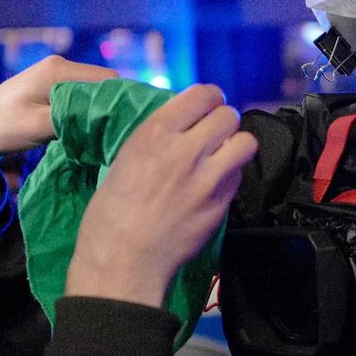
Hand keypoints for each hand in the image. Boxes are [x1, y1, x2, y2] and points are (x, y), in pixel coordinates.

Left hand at [0, 55, 117, 197]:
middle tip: (114, 134)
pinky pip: (82, 97)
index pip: (107, 80)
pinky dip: (87, 112)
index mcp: (58, 70)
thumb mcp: (38, 127)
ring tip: (100, 134)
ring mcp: (57, 76)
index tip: (124, 126)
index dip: (119, 102)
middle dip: (110, 107)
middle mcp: (60, 67)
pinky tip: (85, 130)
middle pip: (104, 84)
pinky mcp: (53, 88)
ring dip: (97, 111)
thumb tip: (104, 121)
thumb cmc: (1, 127)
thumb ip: (71, 120)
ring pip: (93, 92)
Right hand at [67, 84, 257, 308]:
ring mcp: (207, 178)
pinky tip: (215, 184)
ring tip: (223, 155)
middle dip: (224, 121)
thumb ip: (157, 140)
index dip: (210, 99)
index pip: (202, 94)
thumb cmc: (110, 216)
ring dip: (236, 145)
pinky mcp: (220, 203)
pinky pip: (238, 175)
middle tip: (216, 133)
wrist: (123, 261)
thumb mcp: (125, 160)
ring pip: (245, 142)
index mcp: (154, 134)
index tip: (208, 106)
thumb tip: (180, 128)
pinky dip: (231, 175)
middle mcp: (184, 150)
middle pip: (228, 115)